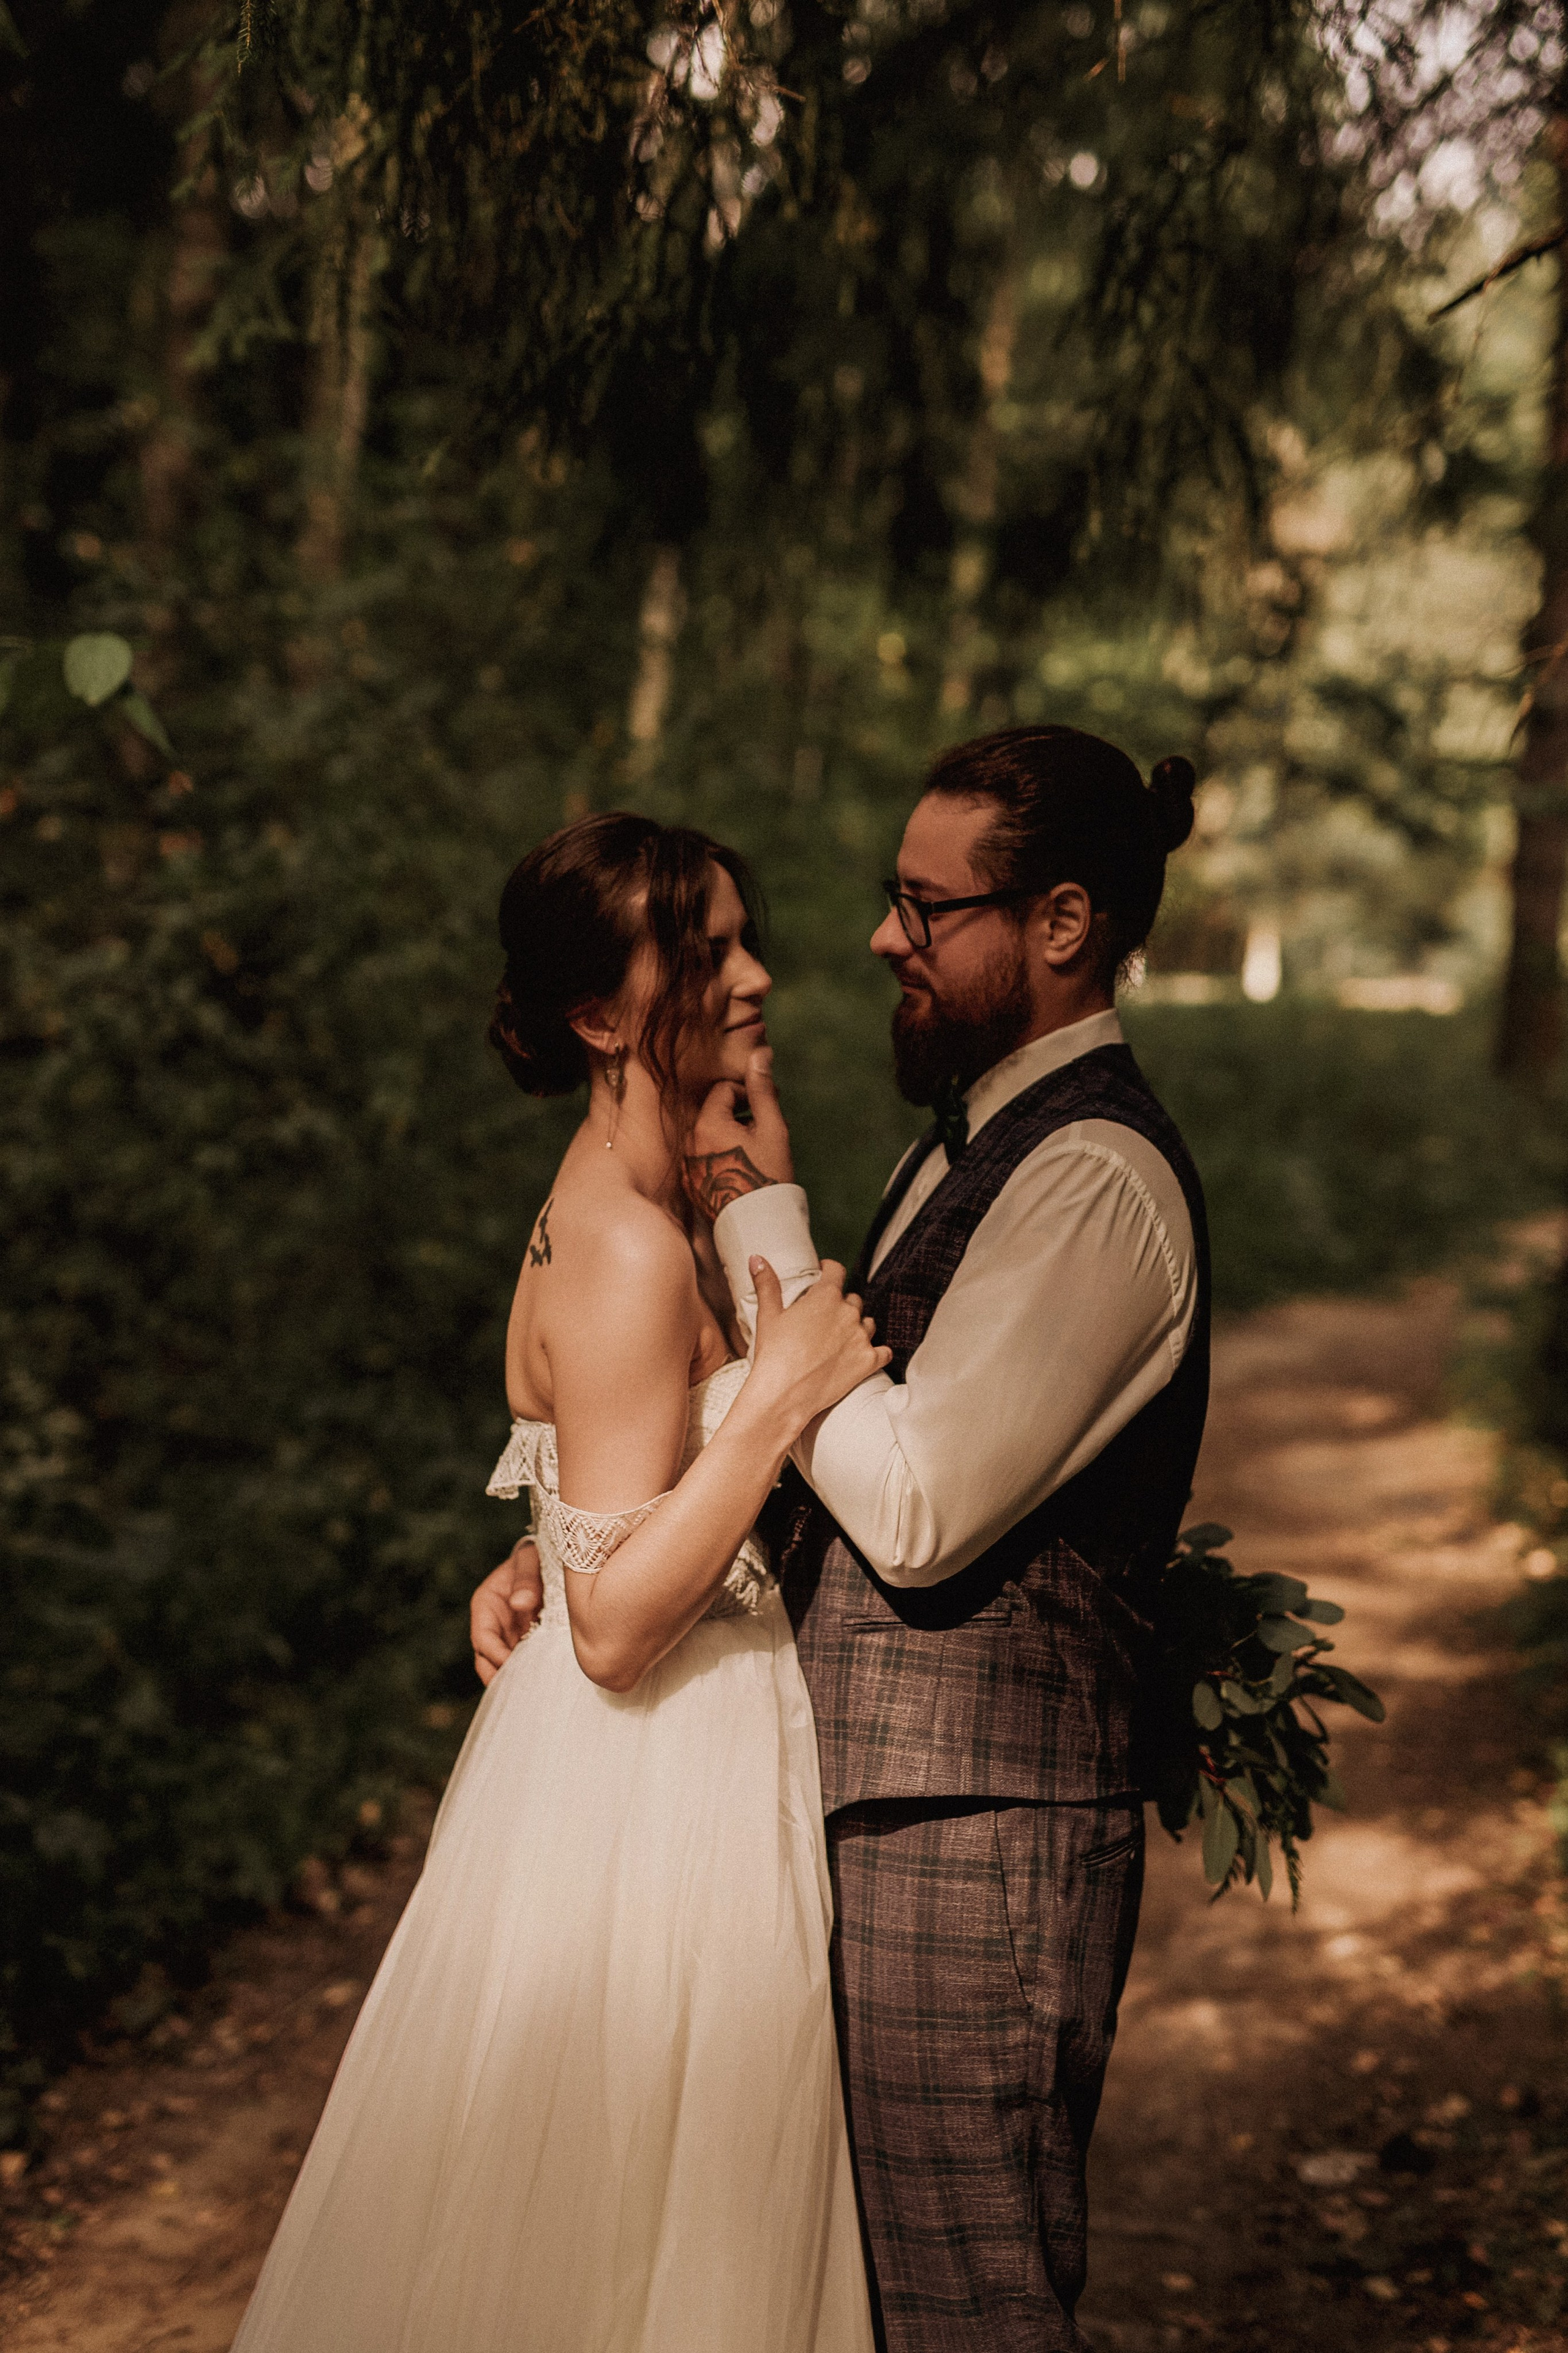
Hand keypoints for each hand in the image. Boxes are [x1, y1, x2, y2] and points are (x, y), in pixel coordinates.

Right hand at [471, 1539, 542, 1685]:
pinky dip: (531, 1672)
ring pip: (504, 1666)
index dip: (496, 1654)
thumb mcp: (529, 1560)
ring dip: (515, 1678)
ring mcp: (508, 1635)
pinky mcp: (525, 1641)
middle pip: (486, 1660)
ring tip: (533, 1692)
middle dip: (499, 1677)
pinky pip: (524, 1661)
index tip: (512, 1665)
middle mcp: (493, 1624)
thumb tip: (520, 1603)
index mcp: (485, 1605)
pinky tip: (545, 1682)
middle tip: (519, 1693)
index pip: (483, 1638)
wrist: (548, 1559)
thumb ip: (526, 1579)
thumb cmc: (534, 1557)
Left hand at [683, 1046, 793, 1222]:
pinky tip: (742, 1166)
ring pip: (708, 1134)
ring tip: (756, 1149)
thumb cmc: (768, 1175)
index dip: (747, 1094)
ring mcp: (688, 1164)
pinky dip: (720, 1154)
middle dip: (739, 1113)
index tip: (767, 1108)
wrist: (758, 1225)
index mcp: (707, 1124)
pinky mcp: (691, 1183)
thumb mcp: (772, 1128)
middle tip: (766, 1128)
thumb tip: (760, 1052)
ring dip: (730, 1133)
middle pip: (713, 1111)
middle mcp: (690, 1142)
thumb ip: (762, 1089)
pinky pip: (703, 1156)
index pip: (723, 1091)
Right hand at [745, 1255, 890, 1433]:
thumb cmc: (774, 1355)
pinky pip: (884, 1352)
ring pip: (868, 1323)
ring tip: (842, 1338)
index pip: (836, 1271)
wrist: (784, 1395)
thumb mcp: (768, 1316)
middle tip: (826, 1318)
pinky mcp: (869, 1361)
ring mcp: (861, 1337)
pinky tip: (867, 1356)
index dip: (830, 1269)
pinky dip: (877, 1352)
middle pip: (853, 1299)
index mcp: (825, 1296)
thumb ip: (767, 1284)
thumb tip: (756, 1258)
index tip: (825, 1272)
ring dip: (858, 1327)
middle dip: (841, 1305)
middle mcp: (848, 1313)